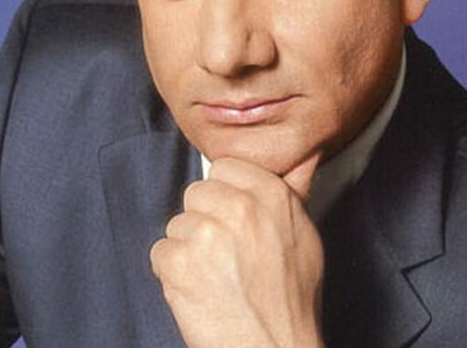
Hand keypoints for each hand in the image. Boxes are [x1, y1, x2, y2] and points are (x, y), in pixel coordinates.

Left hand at [150, 155, 324, 347]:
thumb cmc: (291, 300)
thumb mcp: (305, 236)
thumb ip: (287, 197)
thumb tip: (287, 166)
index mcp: (272, 196)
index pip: (225, 166)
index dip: (224, 190)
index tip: (227, 210)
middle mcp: (240, 208)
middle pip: (197, 192)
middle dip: (203, 217)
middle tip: (221, 248)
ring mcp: (207, 235)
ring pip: (178, 223)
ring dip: (188, 248)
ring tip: (213, 274)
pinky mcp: (180, 264)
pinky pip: (160, 251)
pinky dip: (171, 272)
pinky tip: (196, 289)